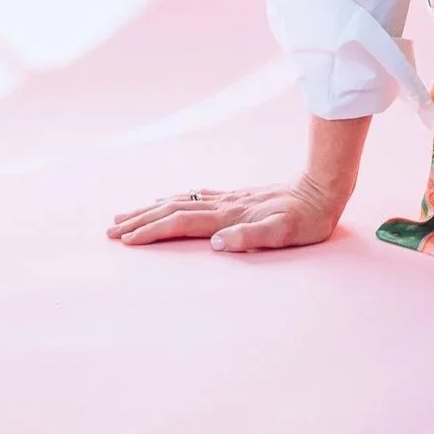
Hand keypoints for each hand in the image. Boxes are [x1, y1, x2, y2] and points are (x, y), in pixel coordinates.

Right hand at [107, 176, 349, 252]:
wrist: (323, 189)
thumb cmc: (306, 219)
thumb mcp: (284, 233)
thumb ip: (251, 237)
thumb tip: (216, 243)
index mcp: (229, 216)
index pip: (181, 223)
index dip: (152, 231)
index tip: (126, 240)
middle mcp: (223, 205)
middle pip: (171, 210)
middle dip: (140, 220)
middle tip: (110, 229)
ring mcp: (228, 199)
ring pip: (179, 201)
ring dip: (150, 209)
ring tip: (126, 215)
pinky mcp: (236, 197)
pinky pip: (194, 197)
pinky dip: (173, 201)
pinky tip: (166, 201)